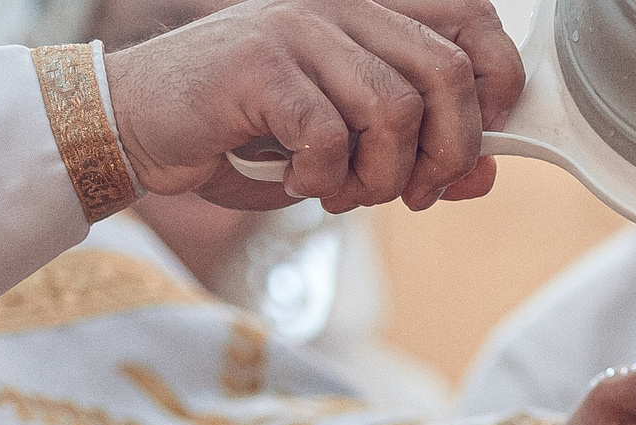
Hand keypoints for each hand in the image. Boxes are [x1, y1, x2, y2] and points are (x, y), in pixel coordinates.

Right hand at [104, 0, 523, 214]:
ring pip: (393, 111)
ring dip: (380, 177)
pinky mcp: (261, 66)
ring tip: (343, 194)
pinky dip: (323, 178)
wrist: (139, 124)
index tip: (473, 145)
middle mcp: (341, 7)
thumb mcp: (345, 148)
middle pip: (446, 74)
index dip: (496, 85)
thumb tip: (484, 176)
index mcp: (369, 13)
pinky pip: (330, 136)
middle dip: (446, 153)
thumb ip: (414, 154)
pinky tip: (299, 183)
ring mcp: (299, 29)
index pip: (471, 21)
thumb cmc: (245, 134)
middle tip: (414, 193)